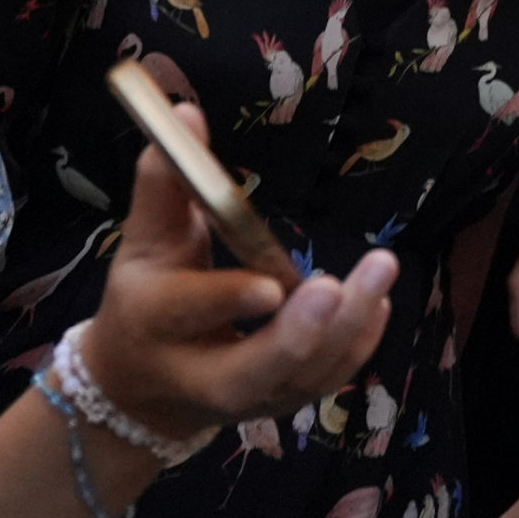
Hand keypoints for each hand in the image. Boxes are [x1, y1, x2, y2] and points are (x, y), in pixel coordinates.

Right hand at [76, 122, 394, 442]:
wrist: (139, 386)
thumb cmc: (148, 293)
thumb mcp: (145, 239)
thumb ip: (165, 181)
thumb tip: (186, 113)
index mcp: (153, 322)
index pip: (187, 313)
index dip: (226, 300)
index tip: (271, 283)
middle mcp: (197, 374)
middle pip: (249, 373)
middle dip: (297, 336)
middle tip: (335, 288)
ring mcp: (245, 399)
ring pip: (299, 379)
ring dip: (344, 332)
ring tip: (379, 272)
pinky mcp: (279, 404)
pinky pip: (323, 383)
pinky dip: (355, 346)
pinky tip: (378, 302)